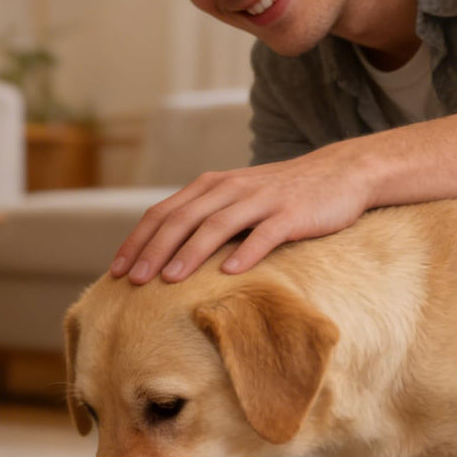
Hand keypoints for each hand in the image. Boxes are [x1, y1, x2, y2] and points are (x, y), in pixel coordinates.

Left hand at [110, 140, 375, 283]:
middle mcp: (230, 189)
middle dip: (153, 250)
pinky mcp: (291, 214)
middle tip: (133, 282)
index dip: (137, 241)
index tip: (116, 271)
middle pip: (182, 219)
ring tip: (169, 280)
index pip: (162, 213)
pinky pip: (265, 234)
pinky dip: (245, 252)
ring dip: (190, 253)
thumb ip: (203, 219)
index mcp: (210, 187)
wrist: (339, 174)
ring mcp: (261, 200)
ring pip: (217, 225)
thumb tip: (163, 256)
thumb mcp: (235, 200)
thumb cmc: (280, 196)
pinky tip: (229, 273)